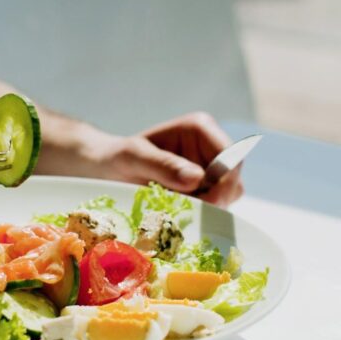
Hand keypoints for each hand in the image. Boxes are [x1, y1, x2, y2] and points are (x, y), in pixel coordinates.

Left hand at [71, 112, 243, 206]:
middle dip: (216, 197)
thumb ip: (163, 165)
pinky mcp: (204, 187)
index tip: (206, 202)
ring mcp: (209, 168)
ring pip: (229, 193)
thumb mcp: (134, 158)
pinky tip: (177, 209)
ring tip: (176, 206)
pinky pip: (216, 203)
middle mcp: (210, 145)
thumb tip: (197, 179)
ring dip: (208, 205)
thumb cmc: (117, 157)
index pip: (231, 156)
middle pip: (234, 177)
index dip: (224, 181)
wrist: (106, 170)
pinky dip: (201, 211)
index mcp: (200, 128)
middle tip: (189, 210)